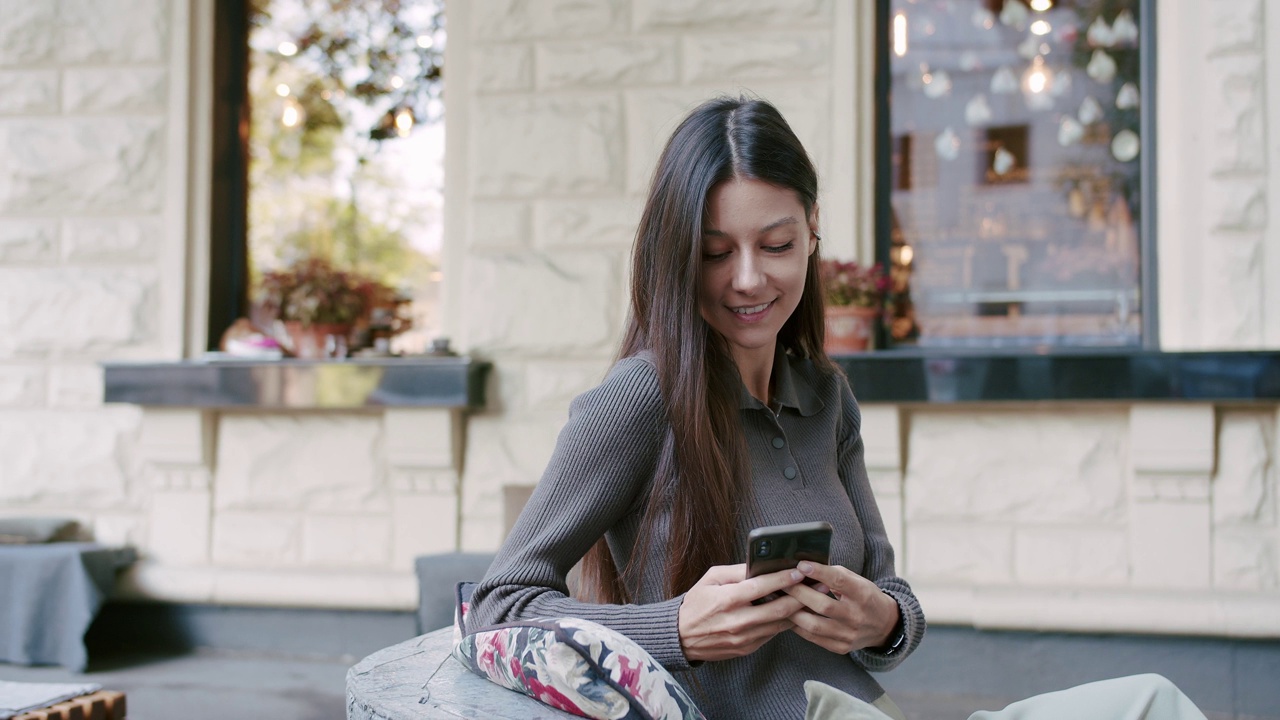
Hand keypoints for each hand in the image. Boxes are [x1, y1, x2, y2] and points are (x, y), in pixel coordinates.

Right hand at [677, 563, 804, 661]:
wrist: (681, 637)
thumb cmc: (696, 603)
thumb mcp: (710, 579)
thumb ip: (736, 571)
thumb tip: (759, 564)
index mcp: (727, 600)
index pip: (761, 587)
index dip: (783, 578)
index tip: (799, 570)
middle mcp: (738, 621)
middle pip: (778, 609)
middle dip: (802, 597)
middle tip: (818, 586)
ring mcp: (743, 638)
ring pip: (779, 624)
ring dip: (798, 611)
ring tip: (812, 599)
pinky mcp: (747, 648)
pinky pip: (771, 634)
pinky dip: (783, 622)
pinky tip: (792, 612)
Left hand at [782, 561, 898, 654]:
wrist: (884, 625)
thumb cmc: (865, 597)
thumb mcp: (857, 581)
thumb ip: (834, 575)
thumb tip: (804, 568)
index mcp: (863, 594)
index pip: (839, 581)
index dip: (819, 572)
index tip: (801, 565)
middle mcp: (856, 616)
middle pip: (823, 605)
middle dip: (798, 592)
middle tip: (781, 583)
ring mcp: (849, 635)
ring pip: (814, 625)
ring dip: (793, 612)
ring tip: (780, 601)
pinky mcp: (841, 647)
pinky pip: (813, 638)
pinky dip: (798, 626)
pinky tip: (788, 616)